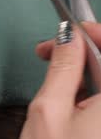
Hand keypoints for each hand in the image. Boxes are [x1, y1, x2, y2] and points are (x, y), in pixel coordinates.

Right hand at [20, 22, 100, 138]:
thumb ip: (62, 68)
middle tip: (47, 51)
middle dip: (82, 50)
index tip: (67, 28)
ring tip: (53, 74)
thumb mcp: (48, 109)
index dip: (92, 32)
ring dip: (84, 70)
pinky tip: (70, 93)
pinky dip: (90, 89)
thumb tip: (69, 36)